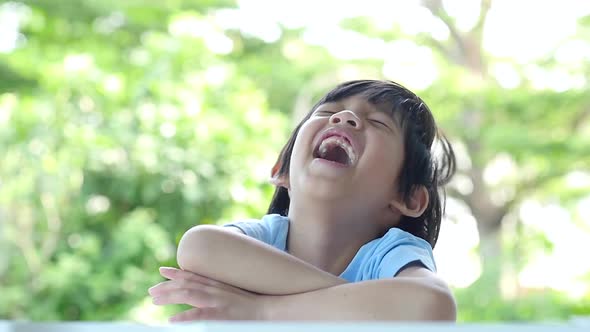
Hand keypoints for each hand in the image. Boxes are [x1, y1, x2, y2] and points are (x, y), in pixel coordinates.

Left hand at [148, 267, 266, 321]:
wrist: (269, 310)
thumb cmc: (252, 304)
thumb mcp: (233, 292)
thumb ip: (218, 290)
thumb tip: (206, 293)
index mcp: (217, 284)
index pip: (194, 274)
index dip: (177, 272)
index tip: (162, 271)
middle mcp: (214, 289)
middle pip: (186, 283)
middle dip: (167, 286)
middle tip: (151, 291)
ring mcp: (216, 301)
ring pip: (188, 294)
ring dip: (169, 296)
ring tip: (154, 300)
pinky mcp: (220, 314)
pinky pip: (198, 315)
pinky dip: (184, 317)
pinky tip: (171, 320)